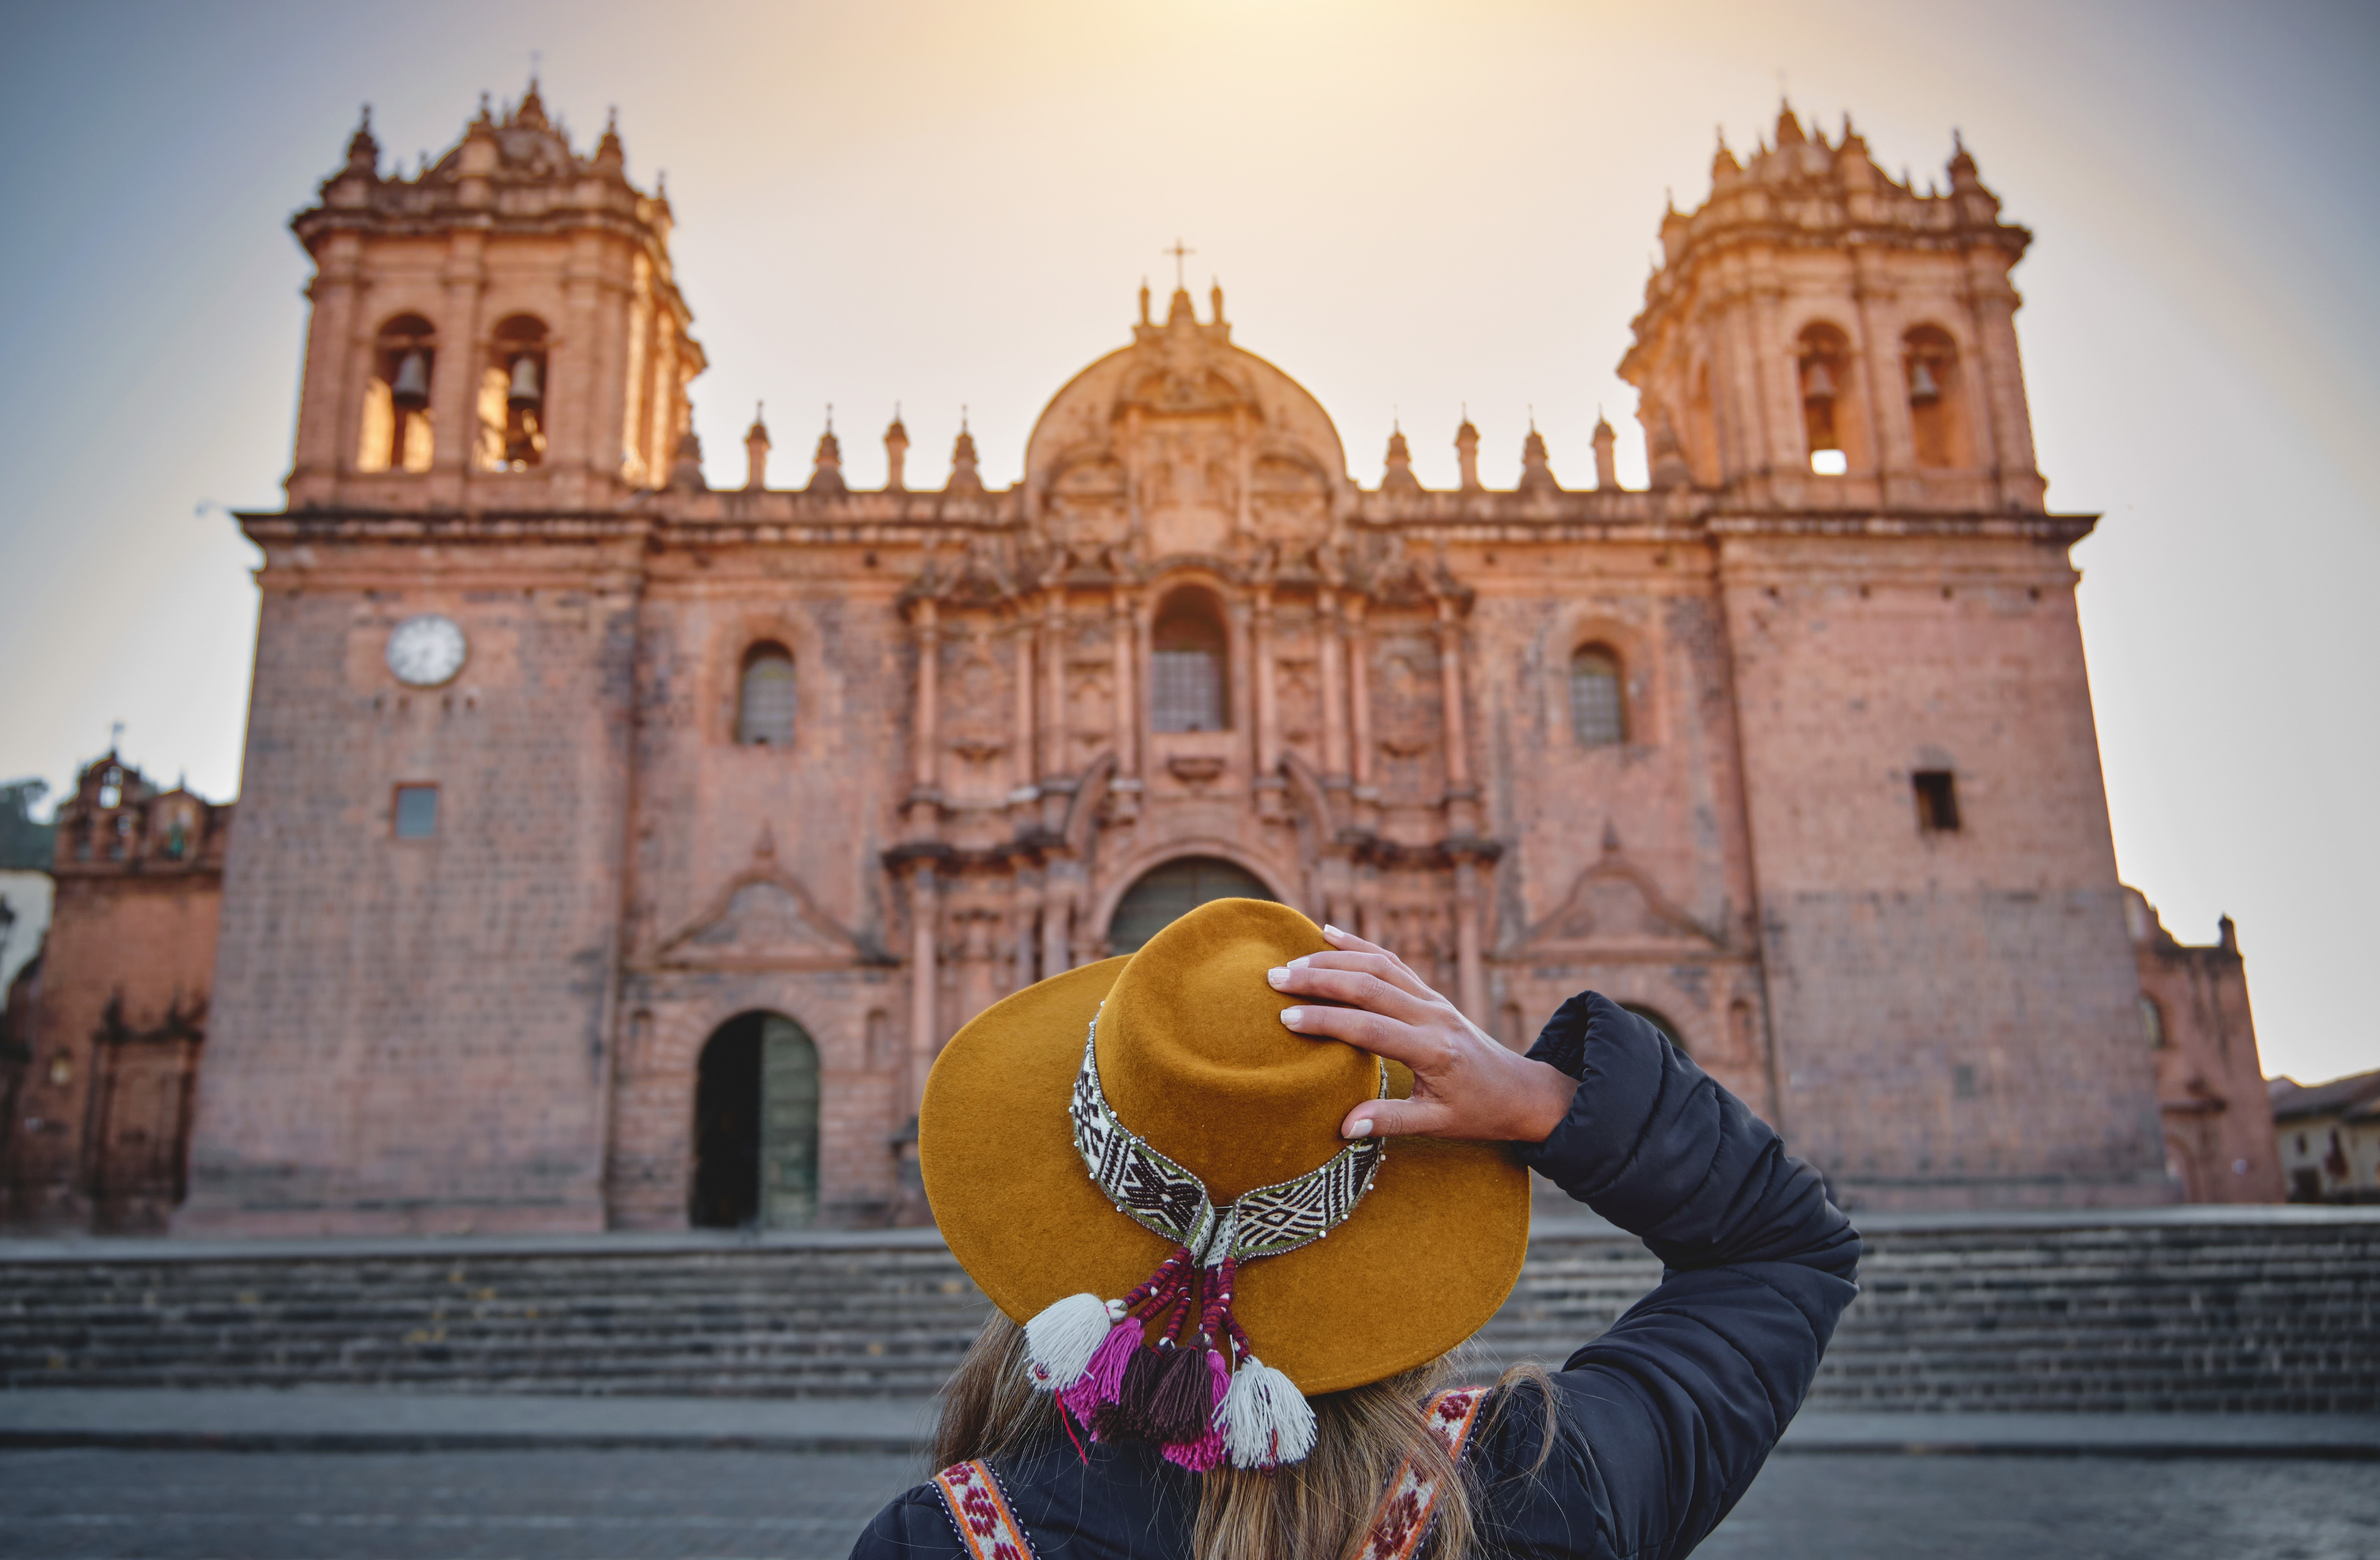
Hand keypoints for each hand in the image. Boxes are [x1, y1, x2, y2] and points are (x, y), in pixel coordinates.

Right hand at [1268, 924, 1577, 1143]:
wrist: (1520, 1091)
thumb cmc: (1479, 1112)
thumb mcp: (1438, 1125)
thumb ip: (1391, 1121)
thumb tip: (1344, 1126)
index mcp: (1433, 1049)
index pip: (1370, 1028)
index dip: (1326, 1021)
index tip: (1286, 1018)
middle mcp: (1433, 1015)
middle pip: (1369, 986)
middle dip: (1319, 979)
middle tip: (1275, 978)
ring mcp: (1433, 999)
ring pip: (1379, 966)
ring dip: (1333, 959)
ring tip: (1292, 962)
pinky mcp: (1431, 993)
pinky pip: (1392, 962)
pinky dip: (1359, 946)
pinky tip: (1329, 933)